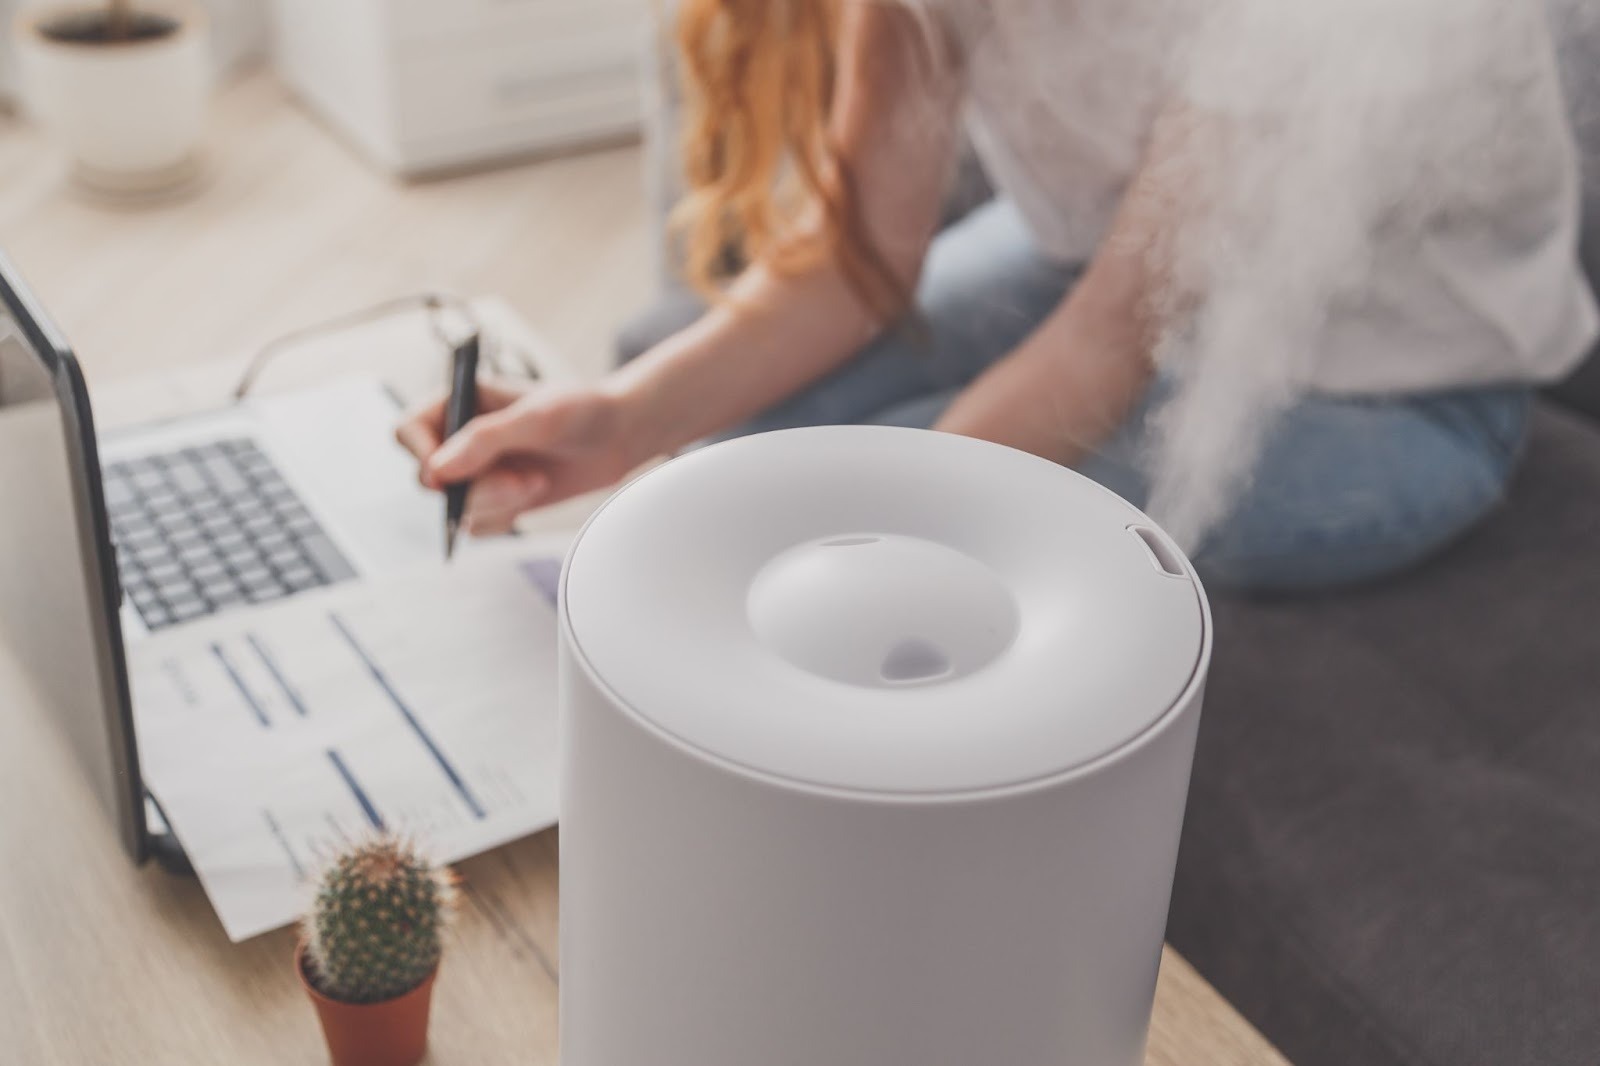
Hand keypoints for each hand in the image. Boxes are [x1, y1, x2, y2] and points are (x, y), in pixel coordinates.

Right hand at [395, 378, 641, 535]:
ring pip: (457, 507)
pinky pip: (479, 525)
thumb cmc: (581, 411)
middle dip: (477, 488)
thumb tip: (436, 472)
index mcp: (459, 401)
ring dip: (497, 502)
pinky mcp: (496, 498)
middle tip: (522, 483)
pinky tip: (535, 493)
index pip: (409, 431)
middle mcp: (460, 437)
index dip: (422, 455)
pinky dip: (505, 517)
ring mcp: (477, 470)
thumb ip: (485, 440)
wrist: (619, 435)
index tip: (450, 474)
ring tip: (537, 482)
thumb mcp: (536, 417)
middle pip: (431, 479)